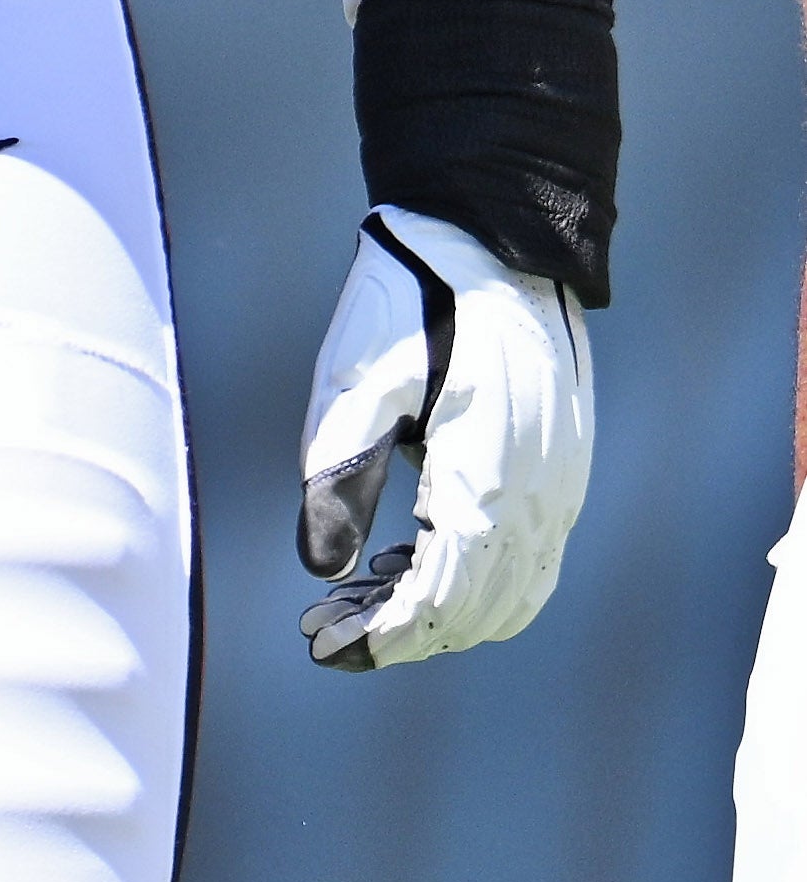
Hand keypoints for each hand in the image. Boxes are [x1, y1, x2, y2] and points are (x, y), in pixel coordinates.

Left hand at [297, 205, 590, 667]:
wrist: (486, 235)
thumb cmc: (408, 300)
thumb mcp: (354, 383)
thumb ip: (340, 477)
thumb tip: (321, 569)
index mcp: (487, 480)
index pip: (441, 601)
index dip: (382, 637)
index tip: (322, 646)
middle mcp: (538, 496)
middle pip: (477, 609)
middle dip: (400, 630)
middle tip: (325, 625)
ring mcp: (559, 483)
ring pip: (509, 591)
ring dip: (439, 610)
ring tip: (359, 599)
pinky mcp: (560, 466)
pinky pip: (527, 555)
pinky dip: (474, 578)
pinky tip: (410, 559)